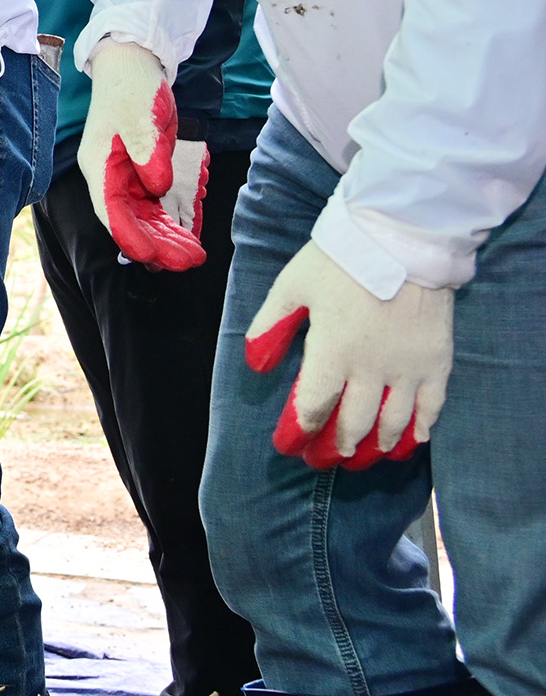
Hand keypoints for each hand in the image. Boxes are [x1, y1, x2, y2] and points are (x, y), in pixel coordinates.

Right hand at [81, 40, 202, 270]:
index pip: (111, 208)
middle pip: (128, 219)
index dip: (130, 235)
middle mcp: (107, 176)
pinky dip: (167, 224)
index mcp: (99, 164)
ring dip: (165, 238)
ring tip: (194, 257)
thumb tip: (157, 187)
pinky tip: (186, 239)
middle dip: (156, 243)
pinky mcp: (140, 173)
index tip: (151, 256)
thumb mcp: (142, 117)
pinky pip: (153, 207)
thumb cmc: (133, 87)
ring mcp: (123, 176)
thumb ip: (148, 153)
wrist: (133, 65)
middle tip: (187, 262)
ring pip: (142, 217)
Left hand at [244, 240, 450, 468]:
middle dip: (333, 449)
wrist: (402, 236)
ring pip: (392, 425)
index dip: (298, 432)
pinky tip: (407, 444)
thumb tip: (257, 367)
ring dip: (374, 448)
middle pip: (352, 426)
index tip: (288, 445)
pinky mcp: (438, 362)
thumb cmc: (339, 260)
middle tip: (322, 460)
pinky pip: (432, 408)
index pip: (312, 408)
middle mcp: (372, 369)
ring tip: (359, 459)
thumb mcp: (291, 287)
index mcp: (332, 352)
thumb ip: (270, 327)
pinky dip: (419, 432)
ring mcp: (409, 368)